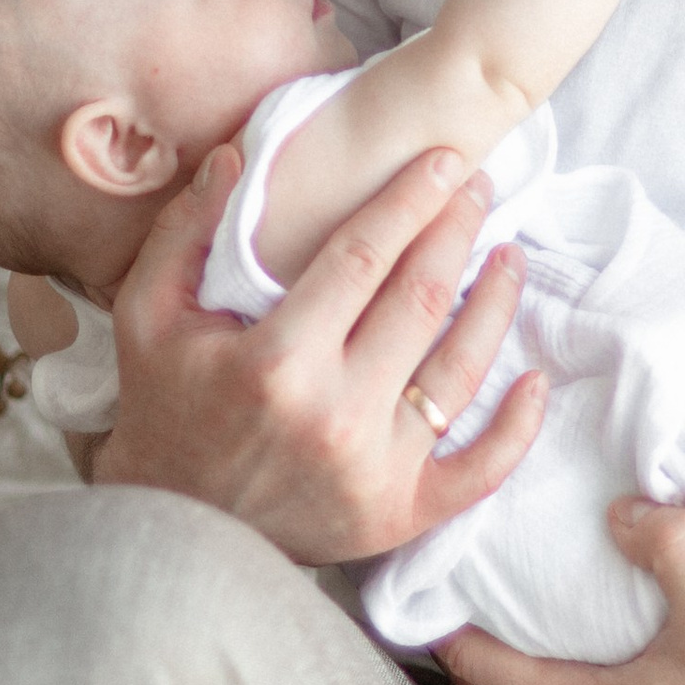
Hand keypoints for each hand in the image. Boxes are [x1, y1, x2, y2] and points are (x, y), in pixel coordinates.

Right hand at [94, 142, 546, 564]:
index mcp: (277, 360)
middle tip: (478, 188)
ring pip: (462, 371)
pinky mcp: (399, 516)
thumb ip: (187, 230)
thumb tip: (234, 155)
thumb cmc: (164, 411)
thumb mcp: (149, 316)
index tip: (443, 160)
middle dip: (457, 230)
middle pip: (423, 300)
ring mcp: (375, 470)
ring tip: (509, 256)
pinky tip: (535, 379)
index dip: (410, 200)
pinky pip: (480, 470)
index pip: (365, 255)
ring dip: (496, 304)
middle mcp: (336, 414)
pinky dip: (516, 427)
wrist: (171, 528)